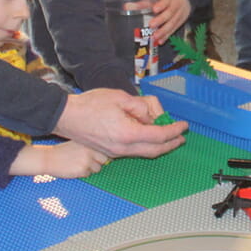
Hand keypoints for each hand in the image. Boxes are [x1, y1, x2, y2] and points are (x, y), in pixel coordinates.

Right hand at [40, 141, 109, 177]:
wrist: (49, 158)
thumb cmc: (63, 151)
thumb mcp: (78, 143)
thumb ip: (91, 146)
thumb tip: (106, 155)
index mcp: (89, 141)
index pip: (105, 149)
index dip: (101, 154)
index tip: (97, 155)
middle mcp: (90, 149)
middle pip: (104, 160)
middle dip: (97, 162)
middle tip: (85, 160)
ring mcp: (87, 160)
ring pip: (98, 169)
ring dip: (90, 168)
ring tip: (78, 163)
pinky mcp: (83, 170)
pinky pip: (89, 174)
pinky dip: (83, 173)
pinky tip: (74, 168)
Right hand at [53, 89, 186, 158]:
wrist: (66, 117)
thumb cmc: (90, 104)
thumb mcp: (120, 97)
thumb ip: (139, 107)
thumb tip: (149, 117)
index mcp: (128, 133)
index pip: (159, 135)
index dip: (174, 130)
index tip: (183, 125)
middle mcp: (123, 148)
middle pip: (154, 150)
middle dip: (171, 144)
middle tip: (181, 137)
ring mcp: (115, 152)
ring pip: (144, 153)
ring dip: (159, 147)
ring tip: (169, 139)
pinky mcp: (109, 152)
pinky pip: (133, 152)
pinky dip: (146, 147)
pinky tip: (148, 138)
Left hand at [148, 0, 190, 44]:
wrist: (185, 0)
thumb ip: (146, 2)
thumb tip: (128, 7)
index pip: (166, 1)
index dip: (161, 5)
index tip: (154, 9)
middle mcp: (177, 6)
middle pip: (169, 13)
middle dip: (160, 20)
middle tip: (151, 25)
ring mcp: (180, 15)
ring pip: (172, 23)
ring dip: (163, 31)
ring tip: (154, 37)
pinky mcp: (180, 23)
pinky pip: (173, 30)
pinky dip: (166, 36)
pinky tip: (160, 41)